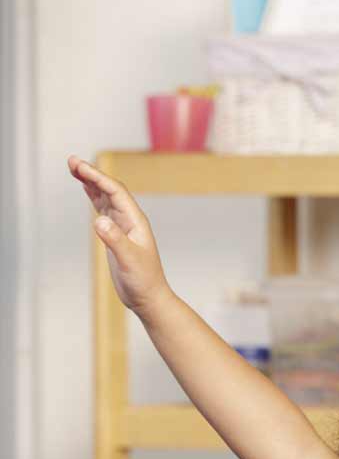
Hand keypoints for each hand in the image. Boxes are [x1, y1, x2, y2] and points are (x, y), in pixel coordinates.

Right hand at [69, 155, 173, 317]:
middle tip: (71, 160)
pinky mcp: (115, 234)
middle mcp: (130, 220)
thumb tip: (99, 220)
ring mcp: (122, 226)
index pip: (116, 192)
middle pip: (109, 190)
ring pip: (105, 197)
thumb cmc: (143, 281)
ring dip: (90, 182)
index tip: (79, 166)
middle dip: (91, 174)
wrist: (148, 297)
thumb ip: (115, 240)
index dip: (97, 177)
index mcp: (136, 222)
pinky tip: (85, 188)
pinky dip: (93, 196)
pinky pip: (103, 209)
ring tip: (73, 167)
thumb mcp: (128, 260)